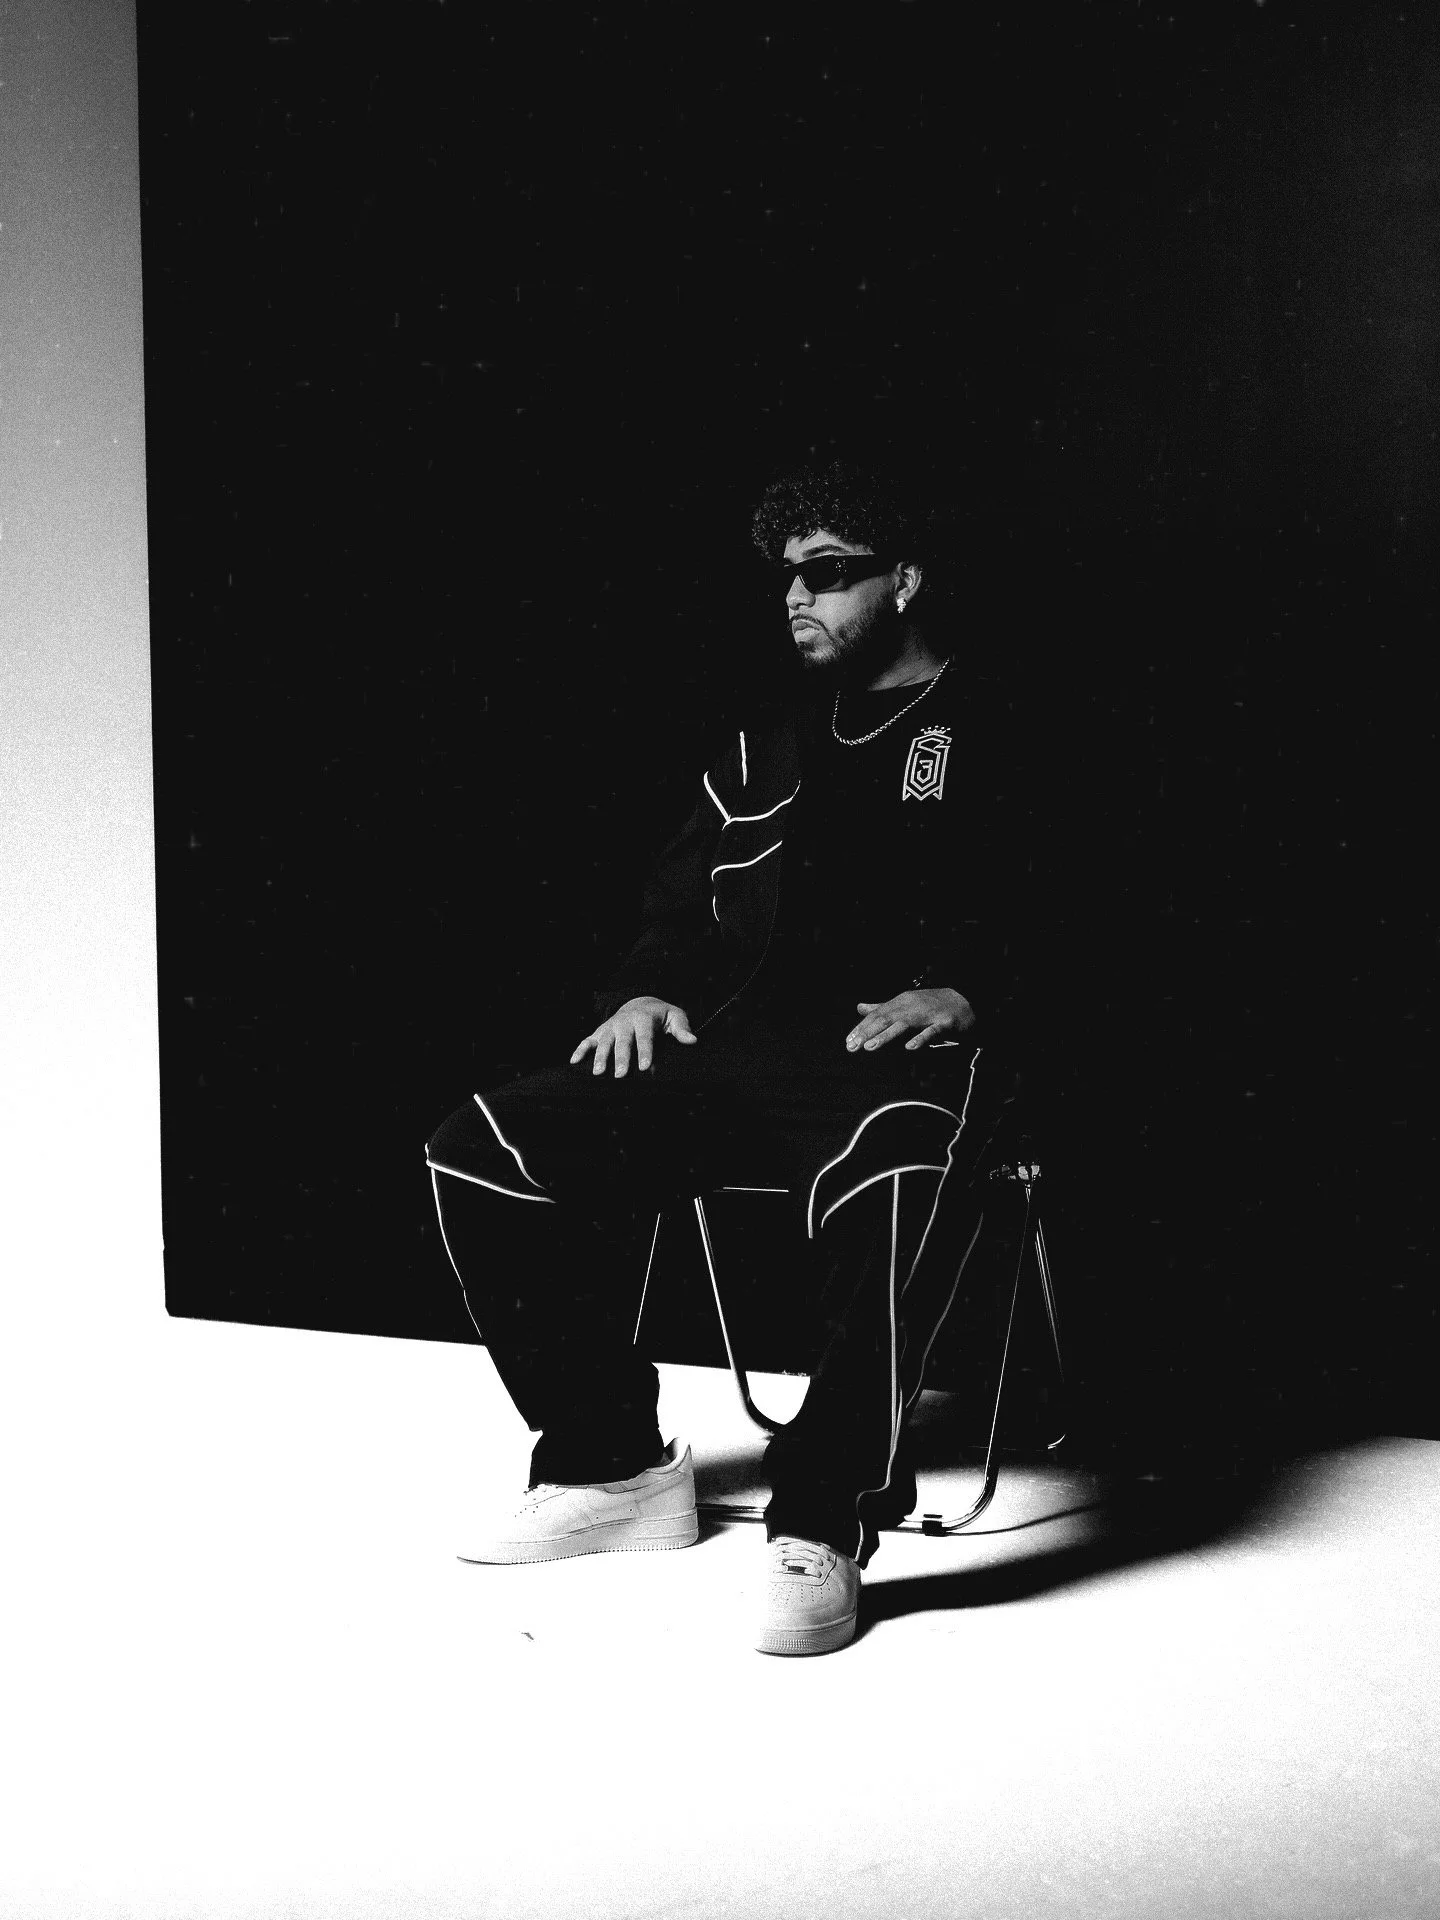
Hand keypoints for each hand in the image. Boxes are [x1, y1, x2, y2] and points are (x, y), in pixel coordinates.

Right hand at [570, 996, 697, 1077]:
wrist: (640, 1002)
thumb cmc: (661, 1015)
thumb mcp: (675, 1016)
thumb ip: (682, 1029)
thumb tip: (692, 1041)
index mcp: (644, 1018)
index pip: (645, 1037)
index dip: (645, 1052)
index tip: (645, 1067)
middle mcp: (625, 1022)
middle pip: (622, 1041)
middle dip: (620, 1058)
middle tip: (620, 1075)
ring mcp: (610, 1027)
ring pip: (603, 1042)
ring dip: (600, 1057)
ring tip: (598, 1073)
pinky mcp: (600, 1032)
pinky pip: (587, 1040)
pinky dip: (580, 1050)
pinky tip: (573, 1062)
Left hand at [845, 987, 976, 1053]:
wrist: (963, 1001)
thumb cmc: (930, 1005)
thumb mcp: (904, 1004)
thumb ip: (881, 1007)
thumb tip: (859, 1007)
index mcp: (900, 1003)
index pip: (876, 1015)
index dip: (861, 1028)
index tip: (848, 1042)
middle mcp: (911, 1007)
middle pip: (885, 1019)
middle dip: (867, 1033)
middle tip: (852, 1046)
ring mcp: (927, 1014)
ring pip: (904, 1025)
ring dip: (886, 1035)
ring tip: (870, 1047)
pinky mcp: (943, 1023)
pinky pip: (931, 1032)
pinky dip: (920, 1039)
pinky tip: (909, 1048)